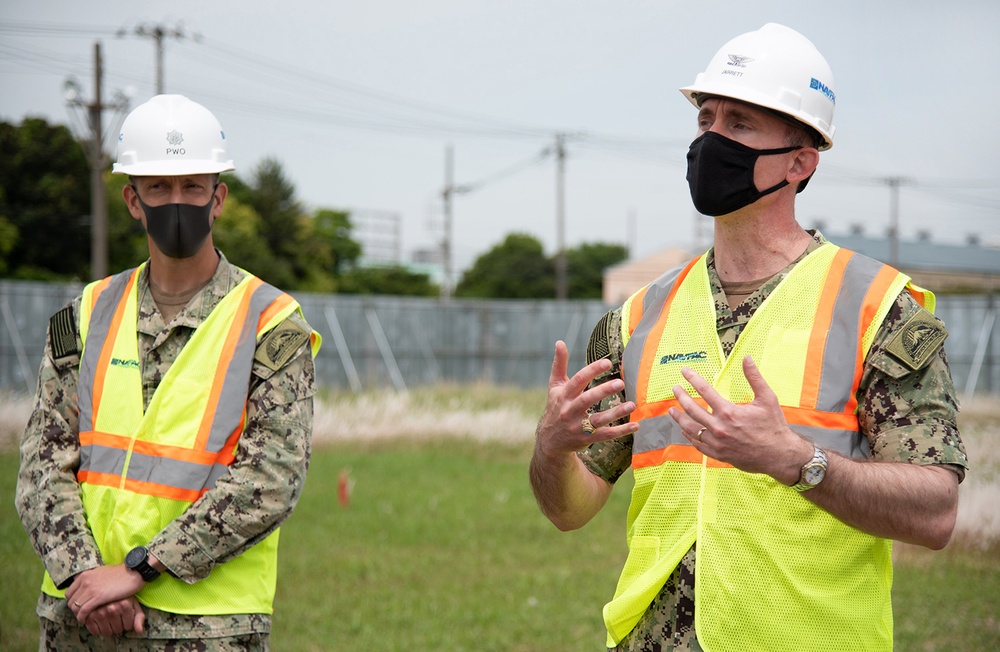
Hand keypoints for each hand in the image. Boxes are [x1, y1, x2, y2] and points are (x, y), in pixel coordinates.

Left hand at [65, 564, 144, 624]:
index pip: (69, 593)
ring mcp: (91, 589)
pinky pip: (84, 611)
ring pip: (75, 607)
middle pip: (71, 601)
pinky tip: (86, 620)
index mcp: (84, 575)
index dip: (72, 602)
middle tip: (82, 614)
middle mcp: (85, 581)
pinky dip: (82, 617)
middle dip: (74, 610)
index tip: (79, 606)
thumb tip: (86, 584)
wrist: (133, 572)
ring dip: (78, 615)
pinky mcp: (98, 597)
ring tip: (84, 618)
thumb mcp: (101, 572)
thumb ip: (91, 579)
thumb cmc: (120, 573)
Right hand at [82, 596, 145, 636]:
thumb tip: (139, 631)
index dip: (128, 624)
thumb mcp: (133, 604)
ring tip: (109, 621)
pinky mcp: (89, 614)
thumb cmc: (122, 596)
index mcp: (125, 604)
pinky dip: (97, 631)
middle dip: (118, 627)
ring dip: (109, 630)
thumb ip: (139, 617)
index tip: (125, 618)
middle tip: (117, 619)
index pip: (128, 626)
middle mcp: (112, 608)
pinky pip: (94, 631)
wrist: (108, 585)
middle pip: (117, 630)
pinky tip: (100, 624)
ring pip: (107, 632)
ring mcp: (100, 611)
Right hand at [535, 340, 636, 458]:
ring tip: (632, 405)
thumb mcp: (554, 386)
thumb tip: (559, 342)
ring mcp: (578, 426)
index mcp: (563, 395)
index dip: (592, 371)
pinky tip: (636, 425)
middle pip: (587, 400)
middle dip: (603, 391)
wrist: (550, 441)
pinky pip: (605, 435)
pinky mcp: (587, 439)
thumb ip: (559, 364)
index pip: (578, 381)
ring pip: (598, 419)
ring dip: (616, 413)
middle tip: (621, 383)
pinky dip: (621, 431)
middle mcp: (570, 410)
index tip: (607, 362)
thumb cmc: (556, 407)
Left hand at [668, 355, 811, 483]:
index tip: (684, 371)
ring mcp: (717, 442)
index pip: (704, 391)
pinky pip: (697, 444)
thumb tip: (746, 358)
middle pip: (692, 409)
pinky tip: (684, 429)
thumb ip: (755, 377)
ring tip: (672, 410)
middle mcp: (719, 427)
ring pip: (691, 428)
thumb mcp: (767, 398)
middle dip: (681, 396)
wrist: (779, 455)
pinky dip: (689, 435)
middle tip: (675, 388)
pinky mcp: (718, 454)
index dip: (693, 379)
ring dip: (679, 417)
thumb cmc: (773, 426)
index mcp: (729, 412)